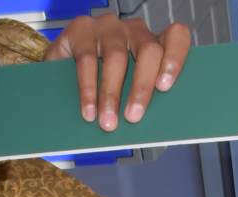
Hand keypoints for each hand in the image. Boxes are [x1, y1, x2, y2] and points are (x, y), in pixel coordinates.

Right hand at [47, 16, 191, 131]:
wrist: (61, 72)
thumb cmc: (103, 83)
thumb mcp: (126, 89)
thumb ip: (141, 99)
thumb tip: (152, 128)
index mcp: (153, 44)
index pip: (176, 37)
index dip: (175, 59)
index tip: (165, 86)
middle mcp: (134, 31)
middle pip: (149, 50)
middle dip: (142, 86)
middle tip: (134, 117)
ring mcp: (108, 28)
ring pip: (117, 57)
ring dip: (112, 94)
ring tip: (108, 123)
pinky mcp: (81, 30)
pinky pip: (87, 60)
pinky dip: (88, 90)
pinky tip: (88, 111)